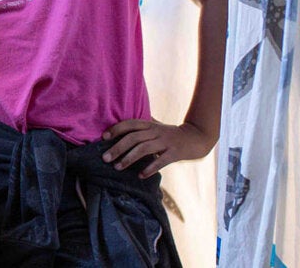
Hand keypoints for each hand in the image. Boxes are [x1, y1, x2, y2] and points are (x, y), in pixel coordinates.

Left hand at [102, 118, 216, 178]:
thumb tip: (122, 126)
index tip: (103, 138)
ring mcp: (166, 142)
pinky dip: (150, 168)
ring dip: (129, 158)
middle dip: (117, 148)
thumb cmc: (171, 133)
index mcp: (150, 125)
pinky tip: (141, 175)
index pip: (130, 124)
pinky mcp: (175, 153)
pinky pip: (161, 161)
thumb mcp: (157, 126)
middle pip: (133, 138)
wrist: (196, 137)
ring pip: (144, 148)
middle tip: (105, 158)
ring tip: (117, 167)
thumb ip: (142, 126)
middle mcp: (156, 132)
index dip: (116, 129)